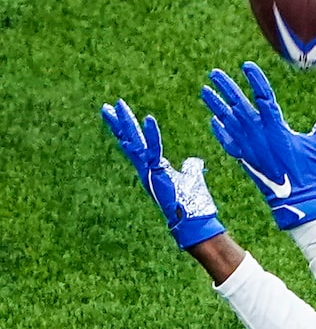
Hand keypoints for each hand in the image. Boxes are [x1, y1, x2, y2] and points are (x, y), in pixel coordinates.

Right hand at [101, 100, 224, 248]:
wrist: (194, 223)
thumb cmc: (193, 205)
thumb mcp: (192, 179)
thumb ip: (191, 167)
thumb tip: (195, 161)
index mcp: (153, 169)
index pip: (136, 145)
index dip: (127, 130)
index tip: (117, 114)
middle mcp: (146, 170)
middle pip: (129, 141)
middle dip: (119, 124)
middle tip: (106, 106)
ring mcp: (149, 172)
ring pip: (134, 143)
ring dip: (127, 124)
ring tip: (118, 105)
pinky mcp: (156, 174)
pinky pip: (153, 151)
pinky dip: (152, 136)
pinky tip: (149, 119)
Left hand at [200, 61, 315, 230]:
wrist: (296, 200)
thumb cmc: (311, 172)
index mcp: (277, 127)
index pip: (263, 96)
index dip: (255, 79)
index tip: (246, 66)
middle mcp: (259, 134)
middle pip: (239, 104)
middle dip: (226, 87)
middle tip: (215, 73)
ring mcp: (249, 146)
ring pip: (228, 120)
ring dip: (216, 105)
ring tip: (205, 91)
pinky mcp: (244, 159)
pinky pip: (227, 141)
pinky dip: (220, 131)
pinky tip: (214, 121)